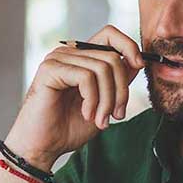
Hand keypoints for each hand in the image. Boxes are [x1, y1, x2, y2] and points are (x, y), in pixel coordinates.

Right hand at [3, 25, 144, 169]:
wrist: (42, 147)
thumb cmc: (69, 127)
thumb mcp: (104, 103)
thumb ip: (117, 82)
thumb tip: (138, 62)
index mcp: (82, 58)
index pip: (110, 34)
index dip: (129, 46)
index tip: (139, 66)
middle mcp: (69, 53)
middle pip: (112, 57)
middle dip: (121, 90)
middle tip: (117, 115)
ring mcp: (58, 59)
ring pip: (102, 68)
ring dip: (107, 100)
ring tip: (101, 120)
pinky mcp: (50, 69)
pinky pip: (86, 77)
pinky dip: (92, 99)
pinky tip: (86, 114)